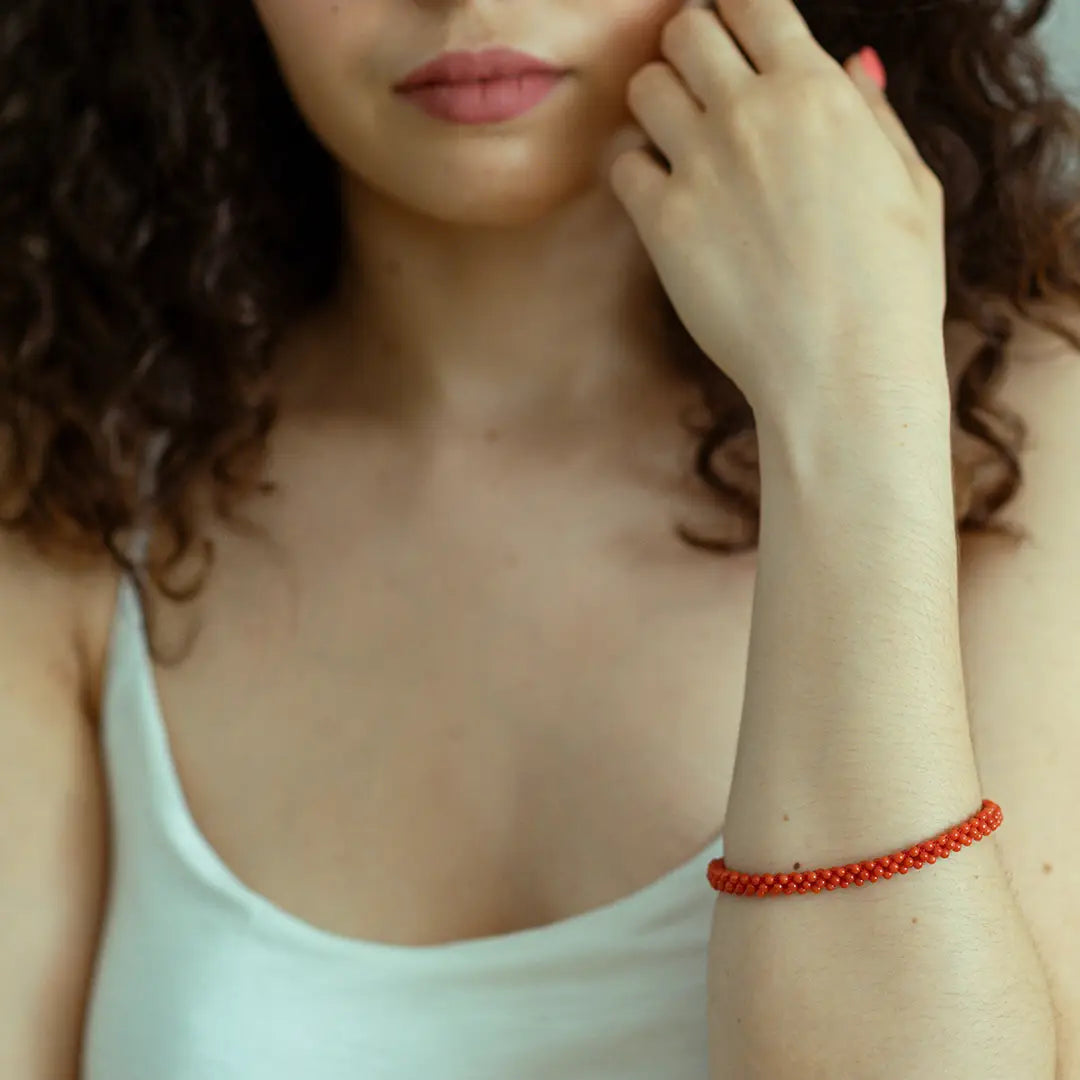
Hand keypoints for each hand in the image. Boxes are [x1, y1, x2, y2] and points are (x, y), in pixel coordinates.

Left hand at [608, 0, 949, 434]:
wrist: (844, 367)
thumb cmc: (892, 284)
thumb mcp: (911, 182)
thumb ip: (871, 113)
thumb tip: (852, 61)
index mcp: (817, 89)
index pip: (751, 0)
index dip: (734, 10)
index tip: (731, 34)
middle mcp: (752, 113)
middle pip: (684, 30)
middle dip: (688, 47)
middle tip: (699, 85)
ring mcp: (701, 166)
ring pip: (644, 87)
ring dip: (656, 102)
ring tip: (678, 139)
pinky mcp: (663, 224)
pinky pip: (622, 164)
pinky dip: (634, 169)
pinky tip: (660, 193)